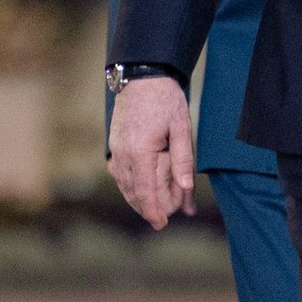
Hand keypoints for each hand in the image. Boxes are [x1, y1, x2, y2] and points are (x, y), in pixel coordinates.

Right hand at [107, 75, 195, 230]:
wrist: (142, 77)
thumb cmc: (165, 100)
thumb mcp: (181, 128)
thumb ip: (183, 159)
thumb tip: (186, 188)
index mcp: (140, 152)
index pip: (146, 191)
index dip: (154, 211)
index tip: (160, 224)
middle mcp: (123, 155)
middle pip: (134, 192)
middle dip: (149, 207)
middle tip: (165, 217)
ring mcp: (116, 150)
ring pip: (125, 185)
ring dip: (139, 199)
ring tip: (155, 208)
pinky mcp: (114, 146)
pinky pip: (120, 173)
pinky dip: (131, 185)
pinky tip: (141, 190)